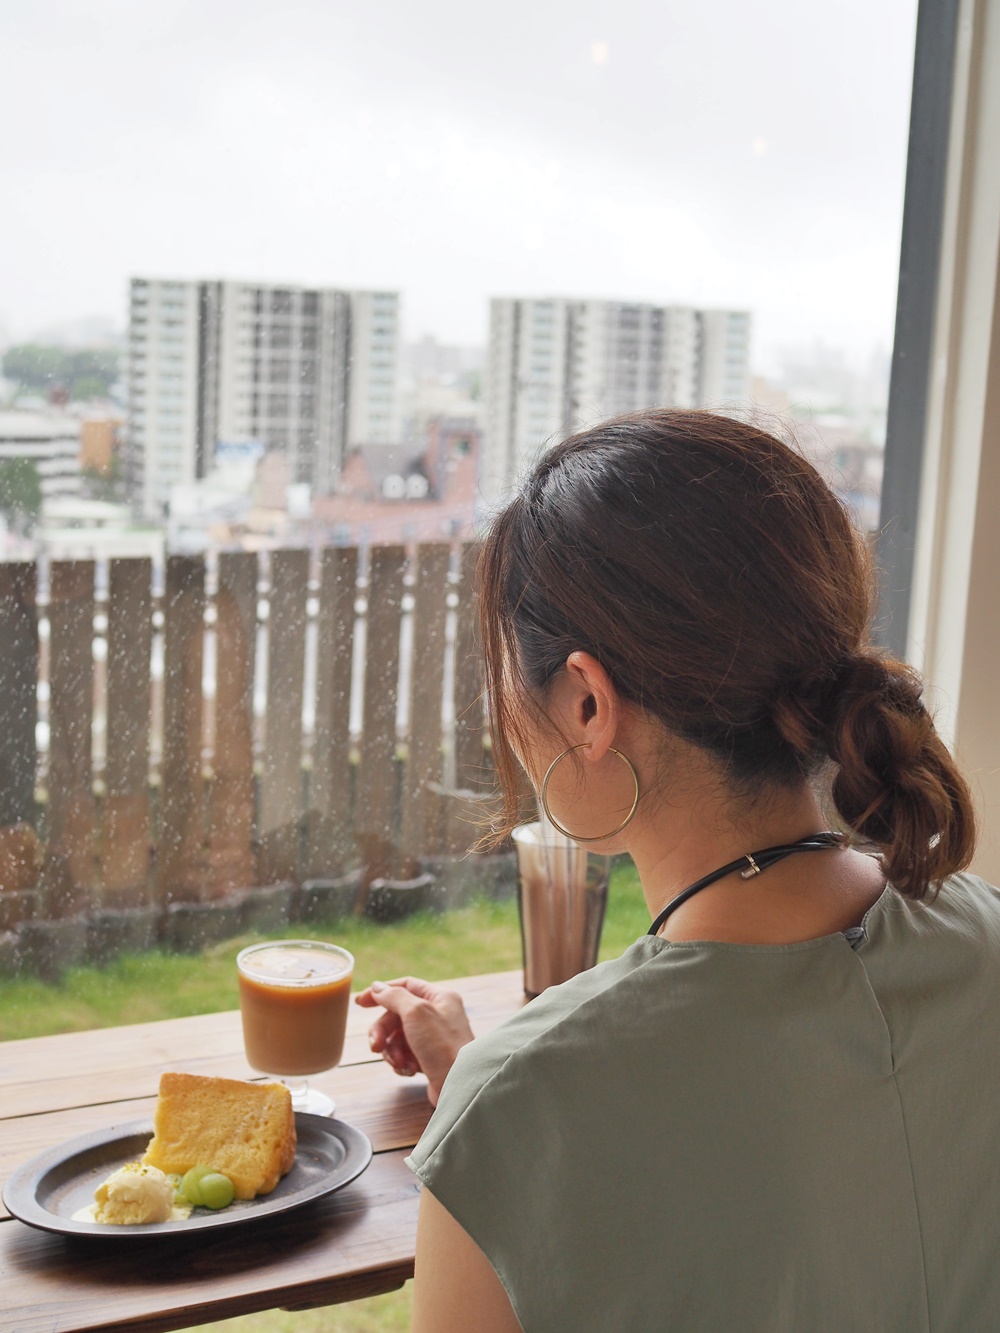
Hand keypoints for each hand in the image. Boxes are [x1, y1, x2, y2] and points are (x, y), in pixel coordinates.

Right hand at [355, 977, 474, 1105]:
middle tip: (375, 1046)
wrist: (459, 1085)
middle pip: (397, 1015)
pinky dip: (402, 1063)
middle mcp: (438, 1015)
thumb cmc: (442, 1046)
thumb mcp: (415, 1012)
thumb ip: (394, 997)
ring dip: (392, 1050)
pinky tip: (409, 1070)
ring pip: (398, 1037)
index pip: (405, 986)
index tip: (360, 1003)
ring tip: (398, 1062)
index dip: (381, 993)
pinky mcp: (430, 1060)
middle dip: (383, 1031)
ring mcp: (434, 1039)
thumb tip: (378, 987)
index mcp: (439, 997)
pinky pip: (405, 1056)